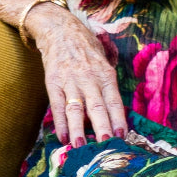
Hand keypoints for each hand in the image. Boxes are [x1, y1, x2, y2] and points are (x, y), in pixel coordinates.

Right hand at [27, 3, 127, 146]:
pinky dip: (60, 122)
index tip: (123, 137)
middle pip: (97, 107)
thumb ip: (108, 85)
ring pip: (76, 109)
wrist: (60, 30)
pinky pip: (57, 105)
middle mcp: (89, 78)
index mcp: (106, 74)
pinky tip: (62, 136)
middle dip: (103, 127)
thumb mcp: (104, 62)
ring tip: (81, 146)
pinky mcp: (53, 82)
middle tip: (107, 145)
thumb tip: (116, 112)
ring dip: (78, 129)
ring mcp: (70, 81)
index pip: (114, 101)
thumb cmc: (87, 49)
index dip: (119, 119)